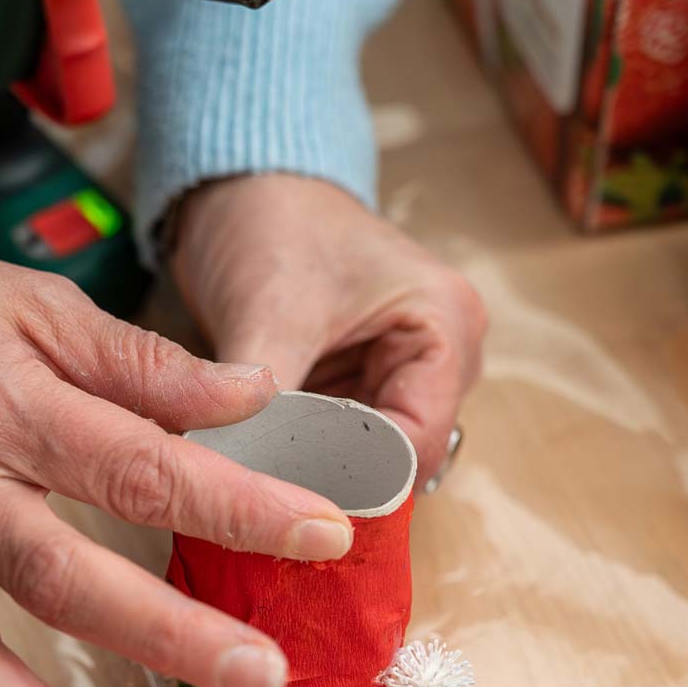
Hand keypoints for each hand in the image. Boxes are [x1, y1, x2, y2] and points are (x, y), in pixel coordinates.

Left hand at [170, 174, 485, 486]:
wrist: (242, 184)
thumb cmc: (271, 223)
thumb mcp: (268, 312)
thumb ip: (266, 401)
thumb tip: (242, 475)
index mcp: (445, 324)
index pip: (417, 440)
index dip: (356, 479)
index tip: (290, 501)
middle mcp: (442, 353)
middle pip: (401, 455)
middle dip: (337, 477)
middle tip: (268, 500)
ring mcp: (405, 368)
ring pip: (370, 454)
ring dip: (319, 468)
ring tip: (260, 480)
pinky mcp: (365, 378)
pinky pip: (343, 438)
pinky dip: (306, 451)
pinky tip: (263, 461)